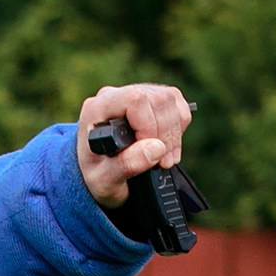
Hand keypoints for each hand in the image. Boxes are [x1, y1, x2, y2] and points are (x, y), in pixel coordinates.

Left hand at [76, 84, 192, 208]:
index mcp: (96, 109)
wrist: (101, 177)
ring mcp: (135, 93)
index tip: (147, 152)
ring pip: (170, 100)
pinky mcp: (153, 99)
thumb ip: (126, 165)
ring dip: (173, 135)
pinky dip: (178, 129)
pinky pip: (177, 105)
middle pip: (157, 100)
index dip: (149, 127)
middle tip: (161, 163)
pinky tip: (166, 148)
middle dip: (165, 135)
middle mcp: (115, 95)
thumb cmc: (98, 178)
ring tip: (164, 160)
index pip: (135, 100)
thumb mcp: (105, 181)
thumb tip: (156, 148)